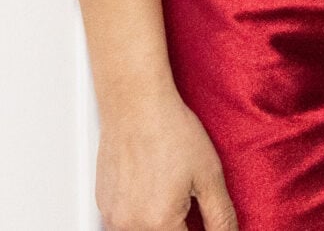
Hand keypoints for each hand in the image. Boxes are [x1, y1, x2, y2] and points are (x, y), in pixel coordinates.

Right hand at [96, 91, 235, 230]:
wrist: (136, 104)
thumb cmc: (171, 132)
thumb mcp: (209, 176)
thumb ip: (221, 217)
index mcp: (159, 223)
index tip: (201, 216)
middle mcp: (129, 226)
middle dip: (179, 228)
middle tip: (187, 200)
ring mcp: (112, 216)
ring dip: (160, 224)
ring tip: (170, 192)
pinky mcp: (102, 205)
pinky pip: (124, 224)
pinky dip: (141, 216)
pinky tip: (152, 189)